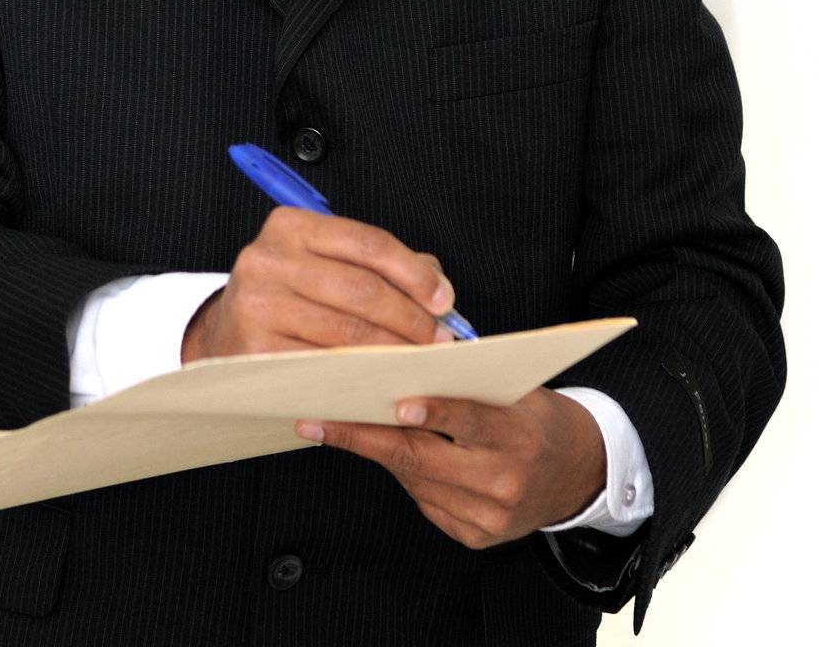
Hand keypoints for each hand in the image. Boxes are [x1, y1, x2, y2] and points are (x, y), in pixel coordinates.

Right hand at [180, 205, 456, 362]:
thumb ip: (382, 266)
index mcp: (290, 226)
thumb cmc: (288, 296)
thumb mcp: (325, 263)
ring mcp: (258, 306)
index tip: (442, 299)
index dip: (413, 272)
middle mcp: (268, 259)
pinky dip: (363, 377)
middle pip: (362, 290)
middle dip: (411, 319)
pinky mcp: (256, 351)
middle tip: (439, 339)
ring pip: (347, 333)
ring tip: (420, 361)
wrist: (225, 334)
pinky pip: (325, 367)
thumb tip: (438, 286)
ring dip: (395, 352)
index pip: (367, 243)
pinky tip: (384, 380)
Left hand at [293, 386, 606, 550]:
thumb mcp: (515, 388)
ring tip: (339, 426)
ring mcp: (490, 515)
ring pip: (417, 481)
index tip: (392, 401)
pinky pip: (426, 503)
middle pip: (423, 458)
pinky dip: (408, 477)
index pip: (468, 419)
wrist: (576, 472)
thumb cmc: (534, 416)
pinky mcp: (478, 537)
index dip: (431, 411)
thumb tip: (406, 357)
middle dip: (365, 437)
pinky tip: (394, 455)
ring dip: (378, 453)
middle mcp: (503, 479)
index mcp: (517, 434)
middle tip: (319, 420)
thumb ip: (468, 378)